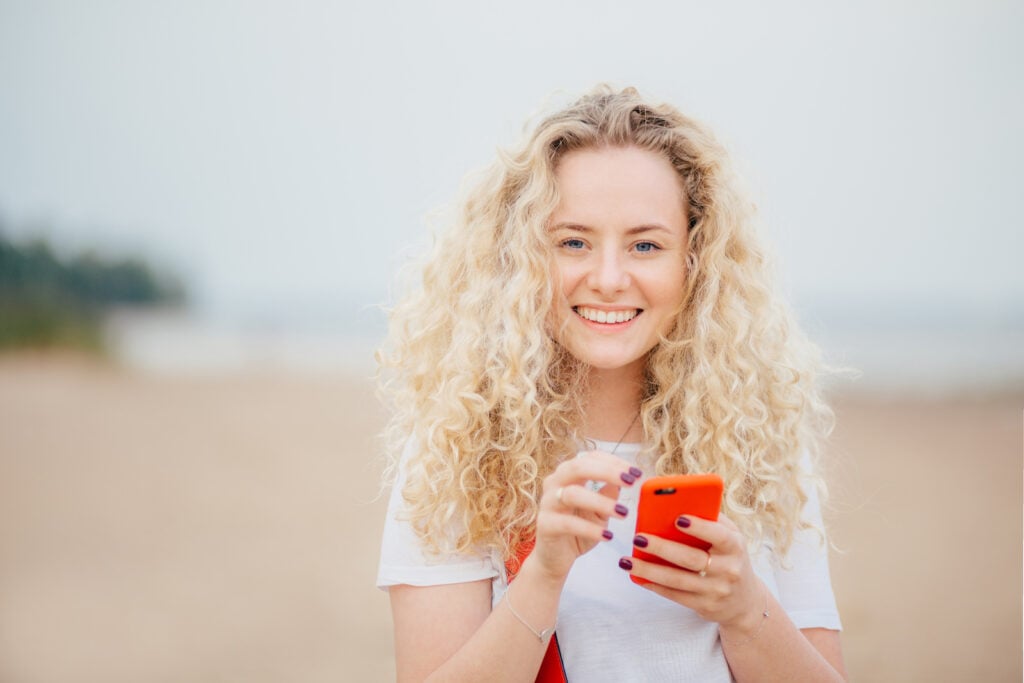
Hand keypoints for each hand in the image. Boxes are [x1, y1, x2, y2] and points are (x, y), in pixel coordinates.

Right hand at [529, 450, 640, 582]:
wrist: (554, 559)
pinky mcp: (545, 525)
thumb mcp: (599, 512)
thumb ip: (609, 494)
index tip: (636, 472)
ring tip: (624, 513)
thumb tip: (627, 478)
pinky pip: (568, 523)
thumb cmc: (577, 531)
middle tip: (630, 481)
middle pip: (578, 467)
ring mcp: (547, 503)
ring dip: (601, 502)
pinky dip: (590, 529)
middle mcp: (554, 483)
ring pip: (572, 494)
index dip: (613, 462)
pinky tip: (608, 536)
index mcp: (568, 475)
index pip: (590, 458)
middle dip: (607, 472)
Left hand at [623, 515, 765, 631]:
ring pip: (677, 580)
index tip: (678, 518)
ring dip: (649, 569)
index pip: (718, 535)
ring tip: (626, 560)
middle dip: (662, 547)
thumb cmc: (729, 557)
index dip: (699, 527)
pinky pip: (675, 595)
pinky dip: (654, 585)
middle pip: (691, 558)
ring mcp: (716, 591)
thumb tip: (678, 502)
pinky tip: (637, 575)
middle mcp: (728, 570)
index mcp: (735, 546)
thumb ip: (711, 520)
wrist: (745, 601)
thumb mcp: (730, 537)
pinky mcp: (704, 607)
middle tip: (638, 537)